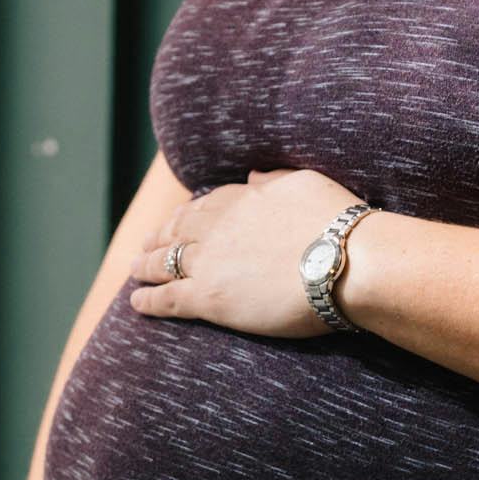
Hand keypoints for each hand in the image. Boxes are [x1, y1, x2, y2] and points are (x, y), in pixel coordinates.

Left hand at [127, 167, 362, 337]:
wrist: (344, 261)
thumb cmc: (337, 223)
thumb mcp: (306, 184)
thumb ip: (275, 181)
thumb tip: (253, 176)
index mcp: (240, 199)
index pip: (204, 206)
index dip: (186, 215)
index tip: (177, 220)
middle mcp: (217, 228)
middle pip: (177, 232)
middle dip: (159, 237)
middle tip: (146, 244)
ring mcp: (208, 262)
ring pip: (164, 263)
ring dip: (145, 266)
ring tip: (134, 271)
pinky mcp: (208, 298)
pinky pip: (167, 298)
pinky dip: (147, 301)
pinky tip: (135, 303)